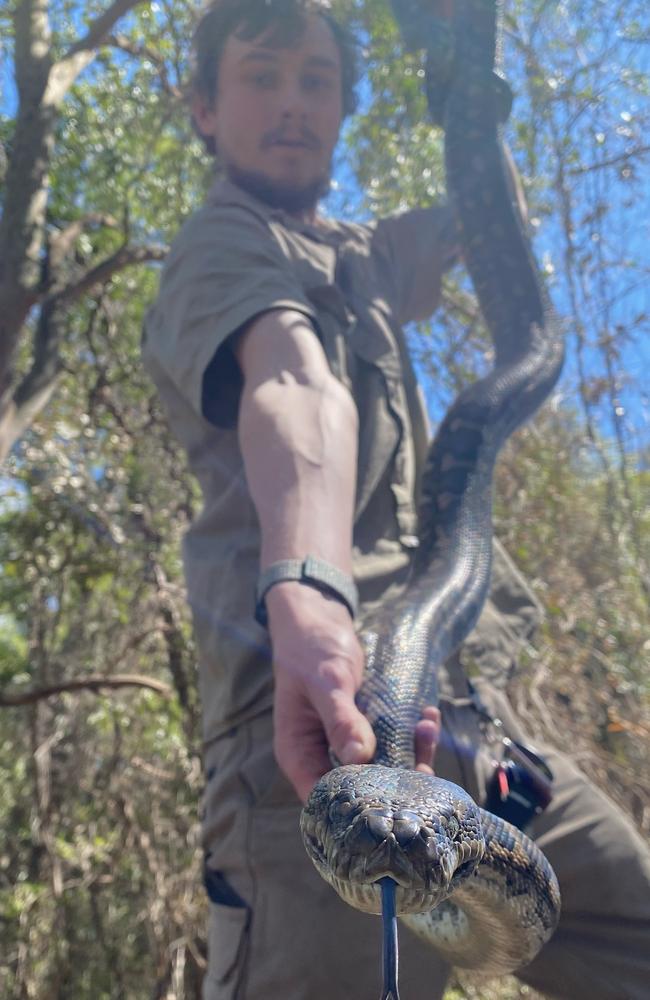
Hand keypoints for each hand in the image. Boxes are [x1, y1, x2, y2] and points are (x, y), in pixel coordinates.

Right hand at [267, 582, 440, 802]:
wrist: (319, 621)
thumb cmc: (310, 649)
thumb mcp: (325, 681)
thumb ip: (341, 718)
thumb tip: (360, 757)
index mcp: (299, 755)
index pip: (324, 799)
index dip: (357, 806)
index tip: (393, 798)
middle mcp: (321, 756)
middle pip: (358, 790)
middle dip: (395, 783)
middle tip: (425, 768)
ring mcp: (345, 744)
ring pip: (381, 768)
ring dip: (410, 754)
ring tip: (428, 728)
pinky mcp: (365, 729)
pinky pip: (391, 742)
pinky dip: (411, 734)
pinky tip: (426, 715)